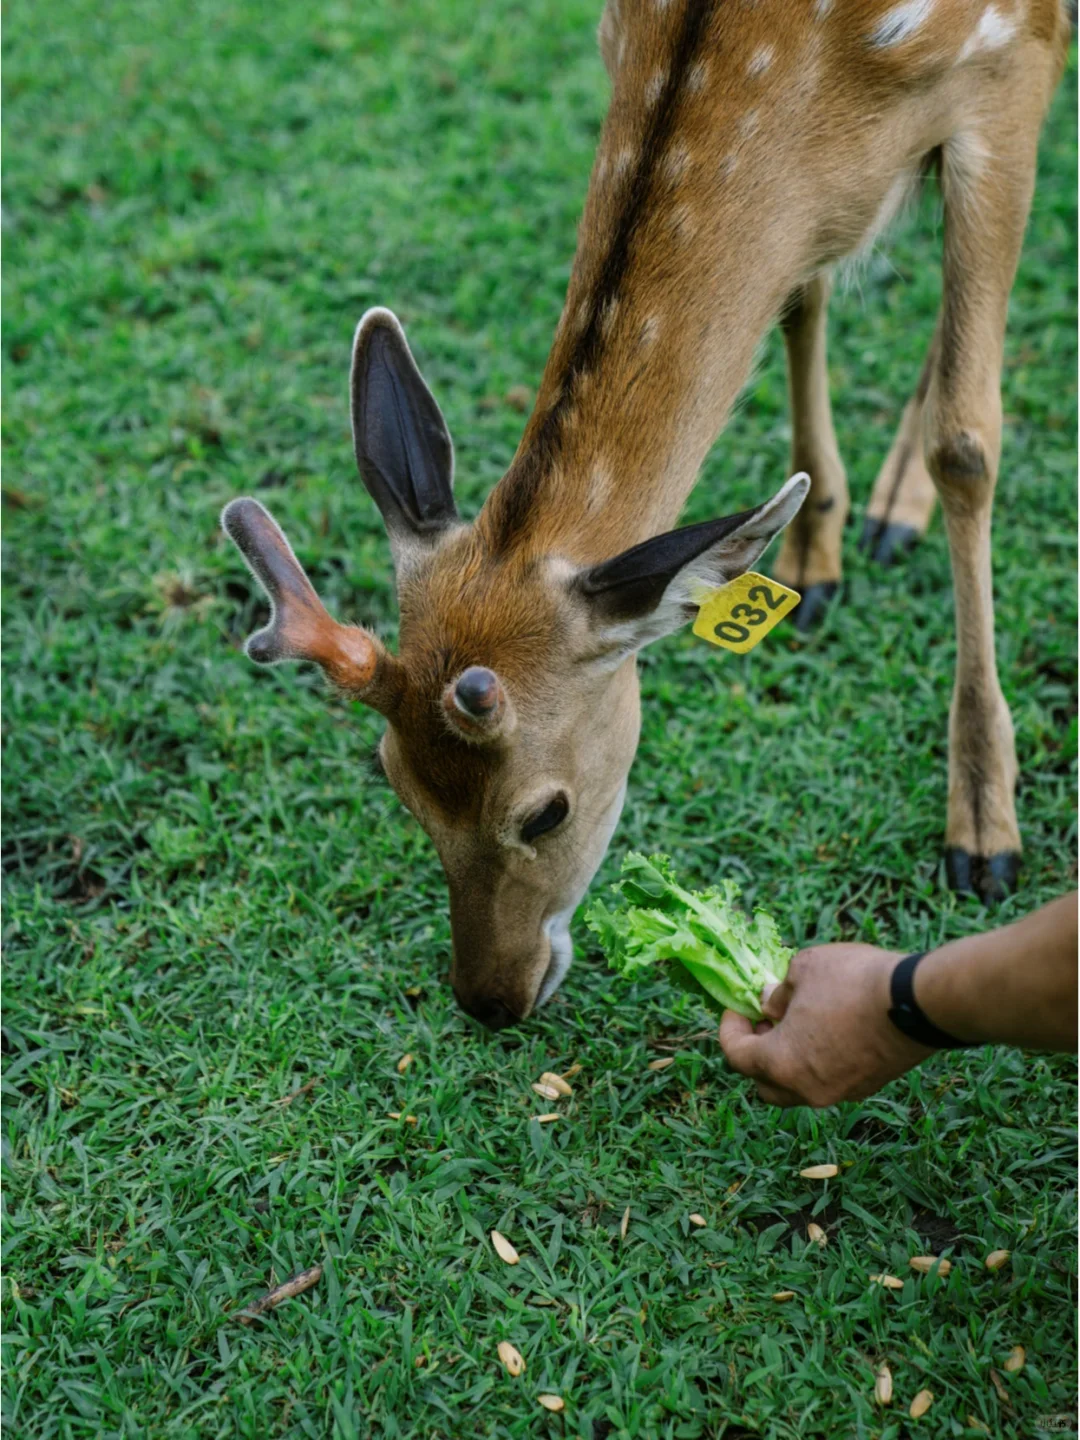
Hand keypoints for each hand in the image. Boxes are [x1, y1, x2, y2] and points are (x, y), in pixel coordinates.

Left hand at [718, 943, 934, 1106]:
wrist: (919, 1003)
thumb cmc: (853, 982)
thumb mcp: (803, 970)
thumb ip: (777, 991)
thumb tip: (768, 1001)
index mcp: (781, 1063)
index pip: (735, 1056)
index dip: (729, 1028)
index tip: (736, 1006)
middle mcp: (806, 1089)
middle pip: (763, 1083)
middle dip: (756, 1052)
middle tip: (763, 1020)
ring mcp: (839, 1092)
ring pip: (797, 1086)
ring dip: (787, 1059)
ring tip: (796, 1021)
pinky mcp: (866, 1086)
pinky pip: (827, 1081)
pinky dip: (816, 1061)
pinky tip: (827, 1028)